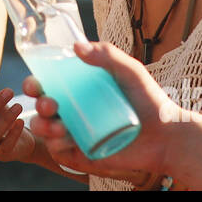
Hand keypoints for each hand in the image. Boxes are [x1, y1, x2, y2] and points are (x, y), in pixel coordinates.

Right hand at [28, 41, 184, 180]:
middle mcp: (74, 111)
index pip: (48, 86)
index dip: (34, 84)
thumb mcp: (130, 71)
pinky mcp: (83, 154)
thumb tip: (76, 47)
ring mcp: (77, 134)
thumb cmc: (149, 100)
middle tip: (50, 104)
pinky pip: (60, 152)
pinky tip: (60, 140)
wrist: (167, 135)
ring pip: (46, 131)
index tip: (35, 84)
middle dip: (38, 105)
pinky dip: (54, 146)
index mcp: (79, 91)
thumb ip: (107, 54)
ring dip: (42, 127)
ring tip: (57, 126)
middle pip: (42, 108)